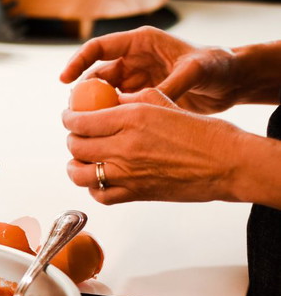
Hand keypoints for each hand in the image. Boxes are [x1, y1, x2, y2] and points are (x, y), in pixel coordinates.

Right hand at [60, 26, 239, 113]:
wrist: (231, 81)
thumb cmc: (217, 65)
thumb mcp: (195, 71)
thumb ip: (169, 85)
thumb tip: (147, 105)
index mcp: (141, 43)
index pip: (99, 48)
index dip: (78, 62)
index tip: (64, 80)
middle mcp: (134, 59)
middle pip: (96, 75)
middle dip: (83, 94)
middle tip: (73, 115)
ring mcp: (136, 79)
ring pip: (104, 95)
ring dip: (95, 110)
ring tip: (87, 129)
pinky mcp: (141, 96)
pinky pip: (117, 107)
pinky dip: (110, 118)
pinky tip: (106, 134)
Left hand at [62, 89, 248, 204]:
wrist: (227, 164)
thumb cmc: (203, 133)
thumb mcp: (164, 103)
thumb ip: (132, 100)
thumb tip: (109, 102)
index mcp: (131, 118)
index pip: (81, 120)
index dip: (69, 118)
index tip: (68, 117)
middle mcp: (124, 146)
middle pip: (76, 146)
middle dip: (71, 139)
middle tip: (75, 136)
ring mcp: (127, 173)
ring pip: (79, 173)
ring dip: (74, 166)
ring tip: (78, 160)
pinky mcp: (134, 194)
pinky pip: (99, 195)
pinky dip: (92, 188)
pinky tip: (97, 180)